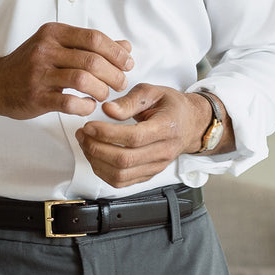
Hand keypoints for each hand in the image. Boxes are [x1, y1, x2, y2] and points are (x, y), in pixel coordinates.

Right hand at [0, 22, 133, 119]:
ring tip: (104, 96)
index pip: (94, 38)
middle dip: (114, 74)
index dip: (116, 52)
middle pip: (92, 60)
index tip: (127, 63)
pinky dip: (85, 105)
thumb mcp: (58, 46)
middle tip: (120, 83)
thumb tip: (125, 47)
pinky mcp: (36, 96)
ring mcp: (39, 74)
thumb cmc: (29, 64)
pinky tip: (88, 106)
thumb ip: (91, 46)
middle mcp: (46, 50)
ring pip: (83, 80)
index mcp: (54, 33)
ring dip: (102, 90)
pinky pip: (69, 102)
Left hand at [76, 84, 223, 188]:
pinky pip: (122, 182)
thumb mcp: (153, 92)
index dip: (107, 133)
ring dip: (97, 161)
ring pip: (121, 175)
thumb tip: (108, 110)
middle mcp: (163, 151)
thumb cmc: (171, 106)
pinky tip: (95, 156)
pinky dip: (103, 172)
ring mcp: (156, 166)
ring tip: (86, 143)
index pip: (134, 137)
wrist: (191, 124)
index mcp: (166, 128)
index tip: (89, 125)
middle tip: (83, 133)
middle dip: (96, 148)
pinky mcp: (148, 174)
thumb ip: (129, 101)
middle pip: (125, 160)